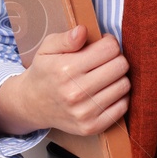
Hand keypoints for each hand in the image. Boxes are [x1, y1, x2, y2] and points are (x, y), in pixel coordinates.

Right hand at [0, 25, 130, 137]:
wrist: (32, 105)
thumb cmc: (44, 73)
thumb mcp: (47, 49)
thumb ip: (65, 38)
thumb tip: (82, 31)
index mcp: (65, 69)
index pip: (109, 48)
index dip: (109, 42)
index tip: (102, 45)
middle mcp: (76, 92)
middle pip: (120, 66)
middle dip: (116, 58)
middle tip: (105, 60)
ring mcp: (84, 112)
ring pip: (124, 85)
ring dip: (118, 78)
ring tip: (104, 76)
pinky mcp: (91, 127)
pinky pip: (123, 107)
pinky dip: (119, 97)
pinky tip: (106, 92)